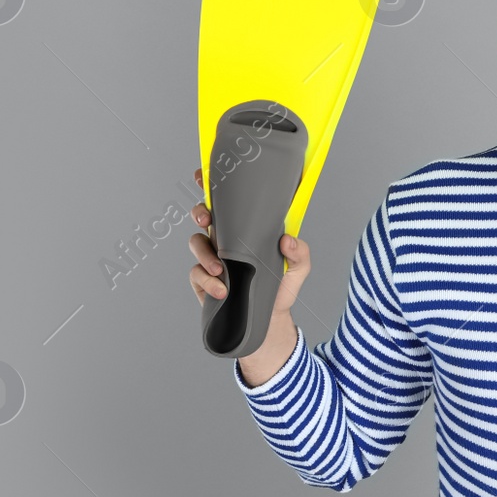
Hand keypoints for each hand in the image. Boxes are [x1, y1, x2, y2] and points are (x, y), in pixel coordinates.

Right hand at [187, 167, 311, 313]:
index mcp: (246, 229)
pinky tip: (222, 290)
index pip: (229, 203)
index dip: (213, 185)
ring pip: (196, 242)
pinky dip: (208, 280)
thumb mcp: (298, 269)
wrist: (268, 321)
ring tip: (221, 269)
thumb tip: (288, 240)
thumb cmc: (281, 288)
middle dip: (200, 212)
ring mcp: (212, 258)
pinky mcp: (203, 279)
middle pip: (203, 215)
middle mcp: (226, 239)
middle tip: (207, 219)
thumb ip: (300, 253)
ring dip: (204, 253)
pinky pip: (196, 272)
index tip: (205, 175)